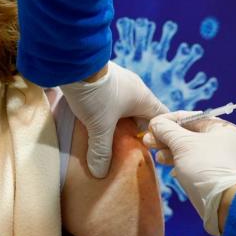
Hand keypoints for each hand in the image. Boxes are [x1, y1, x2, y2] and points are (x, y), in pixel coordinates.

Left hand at [61, 61, 167, 177]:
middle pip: (142, 114)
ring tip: (111, 140)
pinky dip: (106, 113)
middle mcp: (134, 89)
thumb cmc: (95, 94)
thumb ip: (102, 150)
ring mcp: (118, 83)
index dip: (160, 134)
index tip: (153, 150)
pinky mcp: (101, 81)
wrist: (73, 62)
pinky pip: (109, 101)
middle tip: (129, 150)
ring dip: (118, 122)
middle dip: (136, 132)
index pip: (162, 118)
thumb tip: (100, 173)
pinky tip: (95, 122)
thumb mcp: (99, 126)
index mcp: (143, 99)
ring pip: (124, 107)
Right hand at [143, 112, 235, 235]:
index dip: (169, 120)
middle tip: (148, 142)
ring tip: (158, 158)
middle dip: (168, 139)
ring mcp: (228, 162)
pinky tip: (173, 170)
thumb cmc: (205, 167)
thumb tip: (156, 123)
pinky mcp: (222, 178)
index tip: (151, 125)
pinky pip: (200, 166)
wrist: (225, 204)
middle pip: (192, 135)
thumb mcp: (182, 144)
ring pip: (194, 152)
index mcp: (225, 129)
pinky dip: (185, 165)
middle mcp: (230, 143)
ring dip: (173, 153)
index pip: (192, 118)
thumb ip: (166, 130)